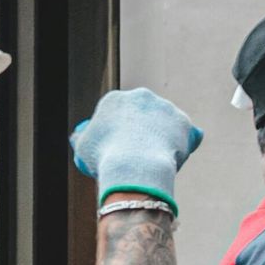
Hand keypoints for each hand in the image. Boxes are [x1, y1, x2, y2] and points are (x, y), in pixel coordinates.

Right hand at [71, 87, 201, 205]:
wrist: (134, 167)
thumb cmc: (105, 158)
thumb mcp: (83, 148)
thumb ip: (81, 137)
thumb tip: (77, 136)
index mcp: (115, 99)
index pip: (119, 113)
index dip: (120, 130)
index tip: (120, 147)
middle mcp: (141, 96)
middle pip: (144, 113)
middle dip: (143, 128)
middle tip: (140, 152)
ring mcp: (164, 107)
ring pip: (165, 121)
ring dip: (164, 134)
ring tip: (157, 158)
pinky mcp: (183, 121)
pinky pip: (186, 133)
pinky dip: (184, 142)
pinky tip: (177, 155)